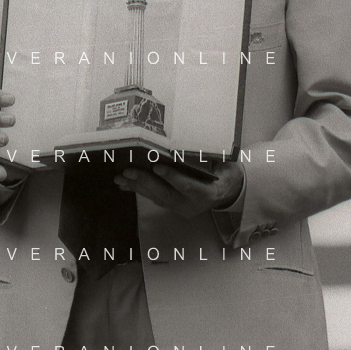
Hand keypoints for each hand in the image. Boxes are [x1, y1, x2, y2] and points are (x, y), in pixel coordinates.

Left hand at [113, 160, 243, 218]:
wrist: (229, 192)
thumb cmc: (227, 172)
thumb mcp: (225, 164)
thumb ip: (210, 158)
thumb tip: (191, 141)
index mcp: (209, 193)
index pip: (188, 186)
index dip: (173, 177)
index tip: (157, 166)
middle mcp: (193, 205)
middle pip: (166, 194)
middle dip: (146, 182)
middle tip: (128, 172)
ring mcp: (182, 208)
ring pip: (157, 198)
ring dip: (137, 187)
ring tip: (120, 178)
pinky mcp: (174, 207)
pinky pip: (155, 198)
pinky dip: (140, 190)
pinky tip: (126, 184)